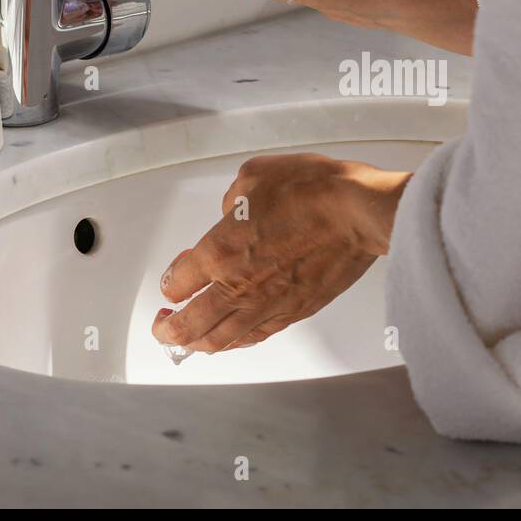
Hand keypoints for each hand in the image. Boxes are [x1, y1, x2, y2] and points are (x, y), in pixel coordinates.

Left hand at [151, 153, 409, 353]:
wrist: (358, 214)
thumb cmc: (313, 192)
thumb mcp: (255, 176)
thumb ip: (231, 200)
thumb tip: (231, 213)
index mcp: (219, 252)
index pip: (178, 282)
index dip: (170, 282)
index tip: (173, 279)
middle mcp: (238, 287)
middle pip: (189, 326)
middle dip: (168, 330)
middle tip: (162, 326)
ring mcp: (268, 305)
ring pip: (221, 341)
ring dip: (199, 344)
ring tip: (191, 342)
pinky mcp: (295, 312)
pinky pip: (256, 337)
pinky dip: (237, 342)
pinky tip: (233, 339)